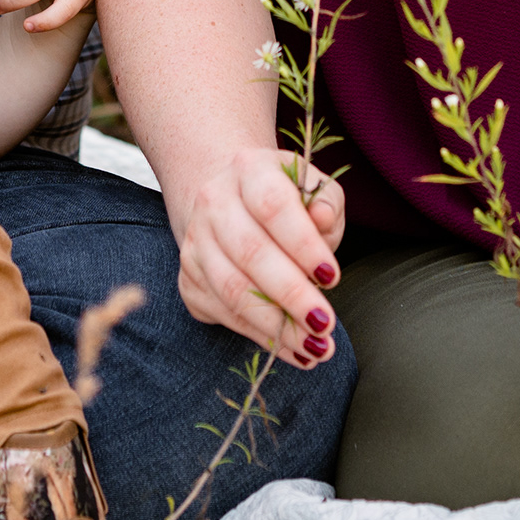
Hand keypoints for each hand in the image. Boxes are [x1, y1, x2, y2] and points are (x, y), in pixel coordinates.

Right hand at [161, 143, 343, 366]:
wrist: (230, 201)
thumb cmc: (285, 199)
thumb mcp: (314, 188)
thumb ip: (326, 203)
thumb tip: (322, 220)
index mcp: (249, 170)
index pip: (274, 206)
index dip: (303, 245)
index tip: (332, 277)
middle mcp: (213, 202)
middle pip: (250, 253)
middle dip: (291, 295)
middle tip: (325, 325)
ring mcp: (195, 242)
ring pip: (231, 290)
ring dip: (275, 326)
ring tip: (314, 348)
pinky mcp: (188, 278)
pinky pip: (222, 313)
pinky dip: (259, 335)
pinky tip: (291, 349)